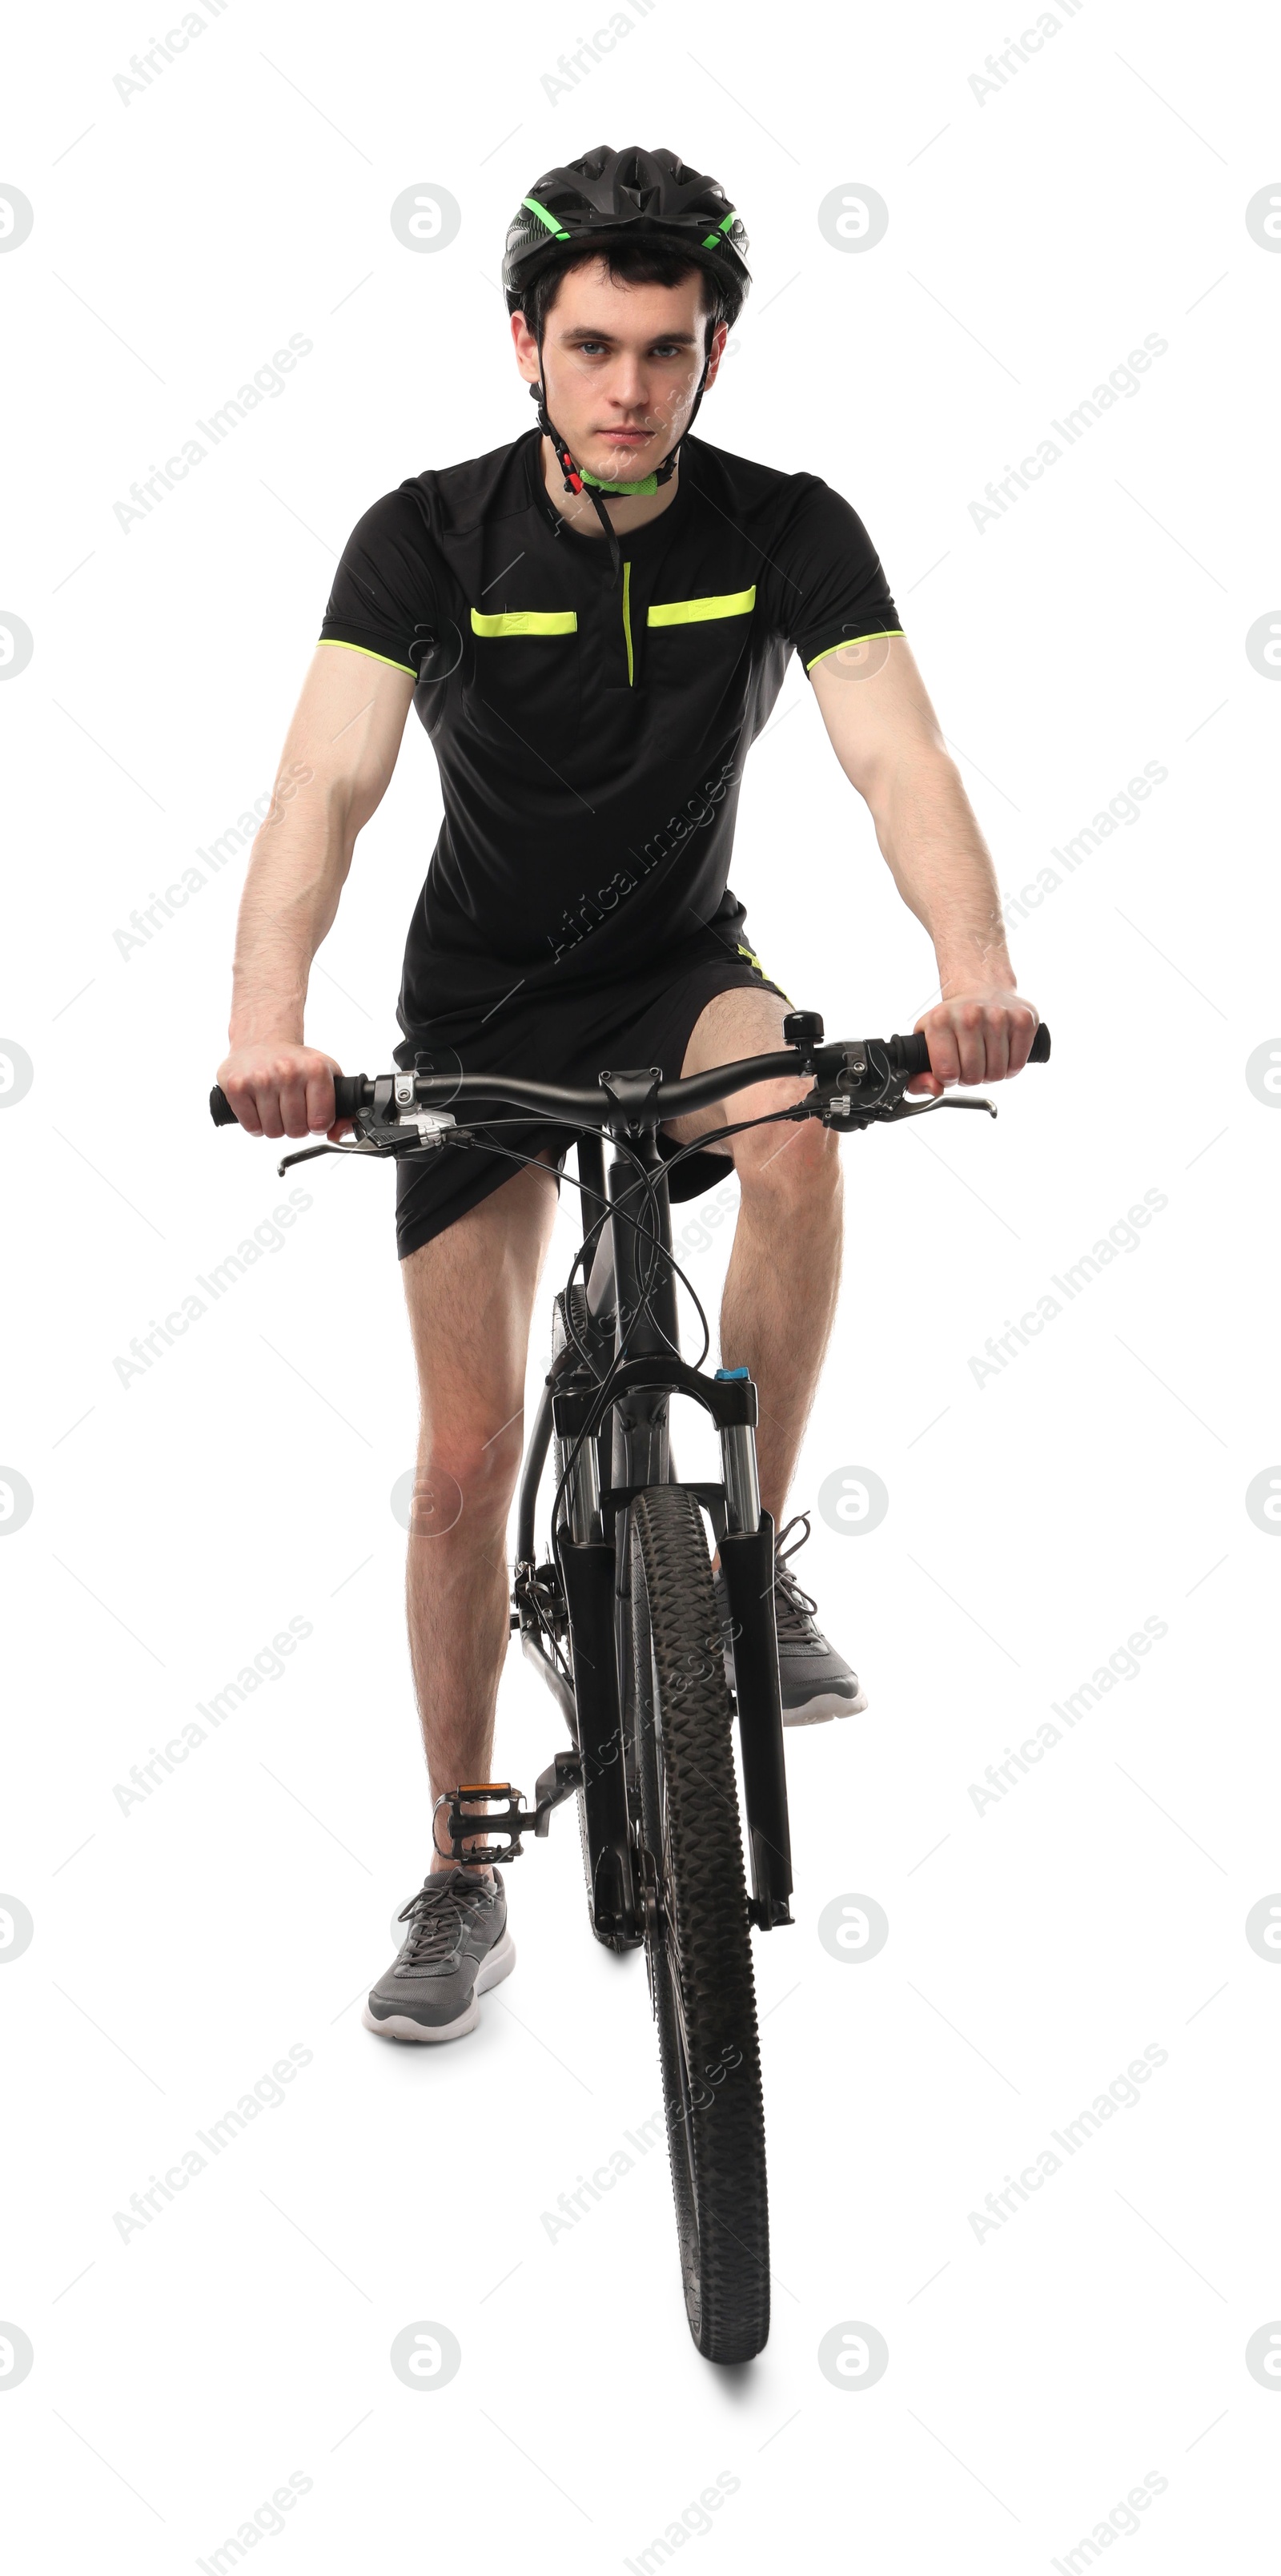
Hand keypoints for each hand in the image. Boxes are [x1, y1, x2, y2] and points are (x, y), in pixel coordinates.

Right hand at [215, 1039, 347, 1139]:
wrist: (262, 1039)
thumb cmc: (295, 1061)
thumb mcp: (326, 1074)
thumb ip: (340, 1105)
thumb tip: (336, 1134)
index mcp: (315, 1070)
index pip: (320, 1122)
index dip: (316, 1125)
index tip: (312, 1117)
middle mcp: (288, 1072)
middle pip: (295, 1130)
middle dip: (294, 1127)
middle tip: (290, 1111)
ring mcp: (260, 1079)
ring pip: (272, 1131)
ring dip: (274, 1126)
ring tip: (274, 1107)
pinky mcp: (236, 1086)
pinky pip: (251, 1126)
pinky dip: (255, 1124)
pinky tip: (259, 1108)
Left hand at [909, 988, 1038, 1095]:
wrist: (983, 988)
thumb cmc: (954, 1019)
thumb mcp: (927, 1040)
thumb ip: (919, 1073)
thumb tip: (935, 1089)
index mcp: (941, 1020)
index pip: (947, 1074)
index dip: (950, 1079)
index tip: (952, 1070)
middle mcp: (970, 1015)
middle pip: (974, 1076)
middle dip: (971, 1078)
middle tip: (970, 1064)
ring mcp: (999, 1016)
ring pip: (998, 1074)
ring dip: (991, 1074)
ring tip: (985, 1058)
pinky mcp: (1024, 1019)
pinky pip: (1018, 1064)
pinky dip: (1010, 1068)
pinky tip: (1002, 1054)